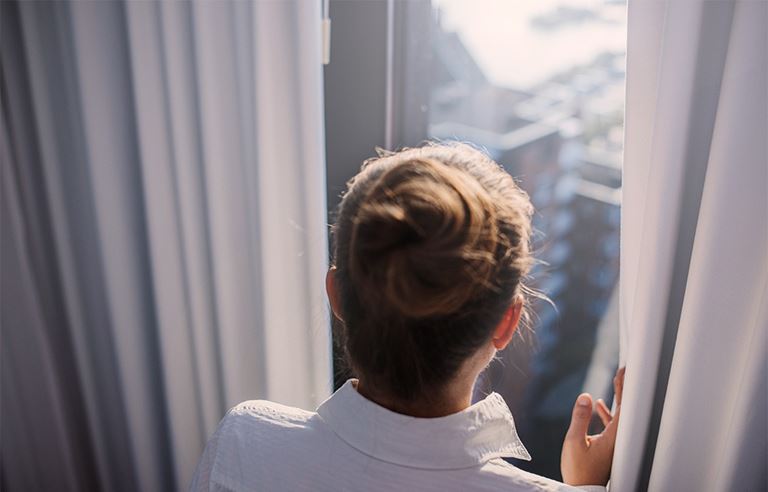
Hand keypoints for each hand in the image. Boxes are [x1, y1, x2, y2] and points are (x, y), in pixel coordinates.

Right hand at [561, 367, 624, 485]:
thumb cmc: (578, 470)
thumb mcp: (574, 442)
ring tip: (616, 383)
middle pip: (625, 409)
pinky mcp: (608, 448)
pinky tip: (598, 405)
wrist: (583, 490)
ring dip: (617, 399)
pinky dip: (607, 413)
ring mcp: (614, 444)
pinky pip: (611, 425)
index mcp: (613, 437)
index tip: (623, 372)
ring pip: (619, 416)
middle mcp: (618, 439)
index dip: (624, 388)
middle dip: (623, 389)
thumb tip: (585, 396)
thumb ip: (580, 418)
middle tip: (624, 372)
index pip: (623, 407)